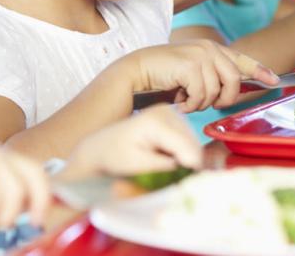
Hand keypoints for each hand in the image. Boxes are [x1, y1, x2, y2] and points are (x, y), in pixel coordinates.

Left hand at [60, 105, 201, 179]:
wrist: (101, 148)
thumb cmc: (114, 159)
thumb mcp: (139, 166)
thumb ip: (167, 166)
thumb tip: (193, 165)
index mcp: (157, 121)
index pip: (188, 148)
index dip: (190, 168)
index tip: (183, 183)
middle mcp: (167, 111)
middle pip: (194, 144)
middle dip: (188, 164)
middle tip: (172, 178)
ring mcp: (170, 112)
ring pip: (193, 142)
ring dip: (185, 159)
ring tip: (164, 167)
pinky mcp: (172, 117)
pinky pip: (187, 140)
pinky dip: (181, 153)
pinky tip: (165, 158)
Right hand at [126, 40, 278, 112]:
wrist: (137, 71)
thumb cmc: (163, 76)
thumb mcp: (193, 74)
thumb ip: (212, 78)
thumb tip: (232, 93)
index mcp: (212, 49)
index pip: (242, 60)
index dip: (260, 71)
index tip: (274, 81)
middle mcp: (209, 48)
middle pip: (234, 81)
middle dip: (224, 99)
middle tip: (207, 105)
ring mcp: (201, 55)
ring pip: (217, 92)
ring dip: (201, 103)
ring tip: (186, 99)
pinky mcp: (191, 65)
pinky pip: (202, 95)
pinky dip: (190, 104)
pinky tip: (179, 101)